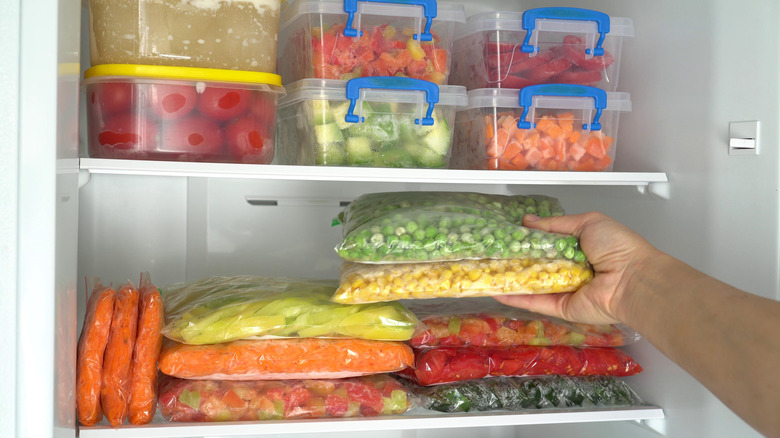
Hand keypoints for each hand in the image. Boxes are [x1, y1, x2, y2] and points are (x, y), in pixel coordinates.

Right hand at [494, 211, 658, 324]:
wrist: (633, 279)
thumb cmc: (617, 247)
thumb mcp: (587, 223)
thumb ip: (555, 224)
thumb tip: (528, 221)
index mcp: (579, 247)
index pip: (547, 243)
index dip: (527, 239)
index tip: (505, 235)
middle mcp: (571, 269)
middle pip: (536, 264)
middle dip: (514, 259)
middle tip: (489, 253)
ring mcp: (565, 290)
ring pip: (532, 284)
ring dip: (510, 278)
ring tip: (484, 270)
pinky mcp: (561, 308)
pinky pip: (535, 302)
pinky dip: (515, 297)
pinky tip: (495, 289)